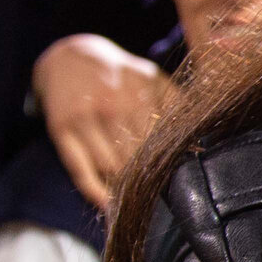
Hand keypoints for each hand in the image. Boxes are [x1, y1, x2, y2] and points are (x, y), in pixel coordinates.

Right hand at [32, 35, 171, 209]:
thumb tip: (200, 142)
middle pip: (137, 157)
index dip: (171, 164)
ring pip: (110, 166)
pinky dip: (95, 192)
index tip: (184, 185)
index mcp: (140, 90)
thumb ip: (176, 104)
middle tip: (163, 202)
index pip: (161, 139)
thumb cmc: (119, 73)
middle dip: (150, 181)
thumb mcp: (150, 77)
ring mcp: (84, 118)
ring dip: (125, 190)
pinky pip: (79, 169)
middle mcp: (111, 104)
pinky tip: (109, 206)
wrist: (67, 54)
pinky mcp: (61, 130)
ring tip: (139, 207)